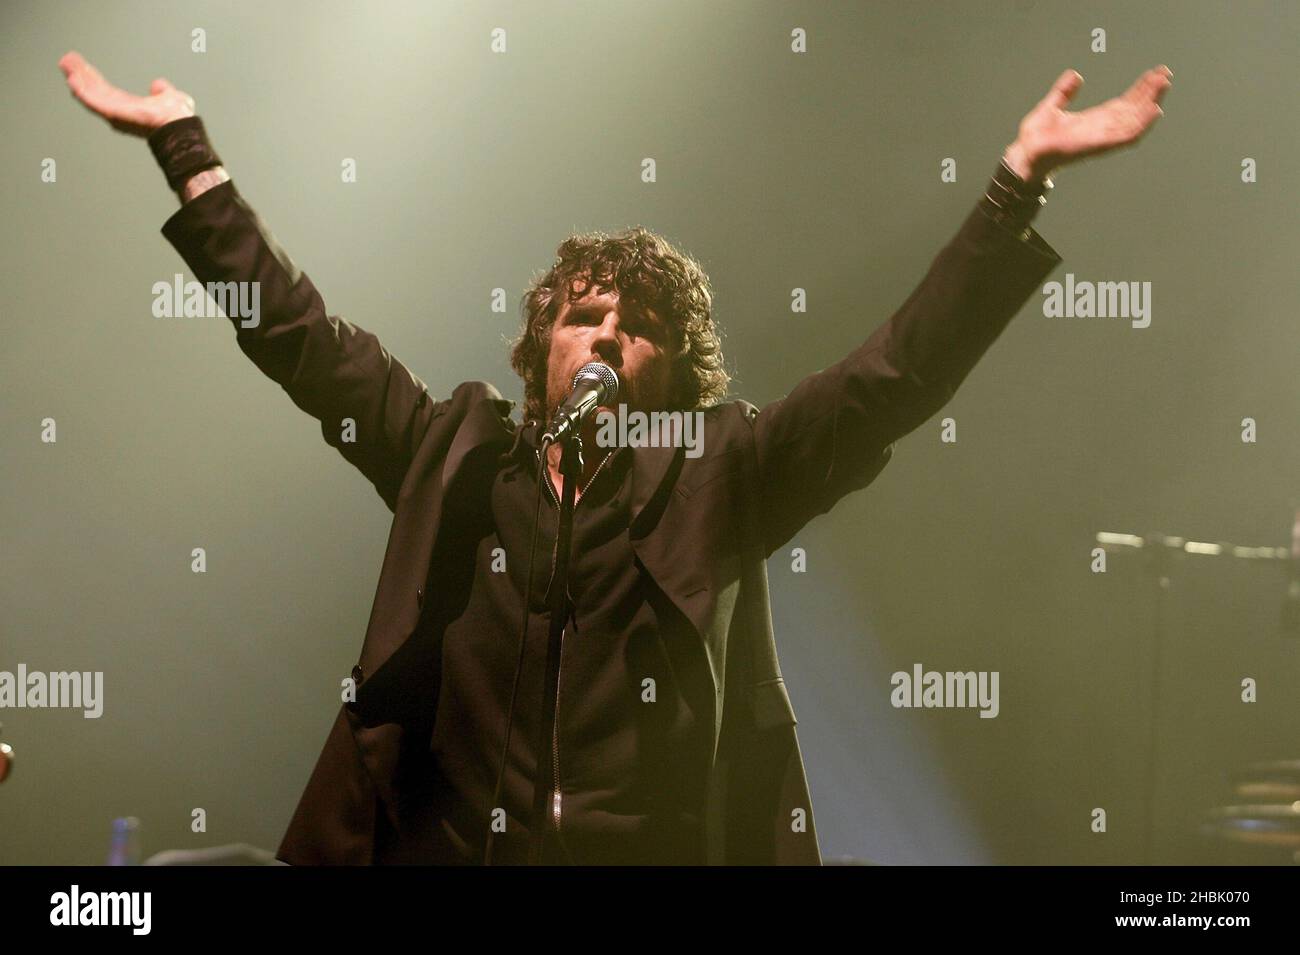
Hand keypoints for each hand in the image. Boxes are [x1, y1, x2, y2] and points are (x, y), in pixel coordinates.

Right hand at [58, 50, 195, 135]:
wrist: (180, 125)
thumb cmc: (178, 117)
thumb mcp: (169, 96)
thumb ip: (162, 90)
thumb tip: (158, 85)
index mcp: (130, 107)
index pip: (106, 91)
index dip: (93, 79)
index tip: (82, 67)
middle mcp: (120, 112)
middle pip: (95, 90)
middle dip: (80, 75)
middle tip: (67, 61)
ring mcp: (116, 114)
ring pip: (91, 94)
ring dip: (77, 79)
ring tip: (66, 64)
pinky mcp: (114, 114)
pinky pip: (95, 103)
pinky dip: (83, 93)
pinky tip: (72, 80)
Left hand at [1003, 65, 1172, 181]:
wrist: (1025, 154)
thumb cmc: (1035, 137)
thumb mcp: (1051, 107)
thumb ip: (1064, 92)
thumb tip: (1075, 75)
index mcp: (1094, 120)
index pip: (1123, 103)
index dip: (1140, 89)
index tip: (1154, 73)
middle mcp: (1101, 128)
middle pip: (1133, 109)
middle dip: (1150, 93)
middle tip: (1165, 74)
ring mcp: (1101, 137)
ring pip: (1134, 120)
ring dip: (1149, 104)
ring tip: (1163, 86)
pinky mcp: (1098, 145)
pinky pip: (1126, 136)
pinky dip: (1141, 124)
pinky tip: (1153, 110)